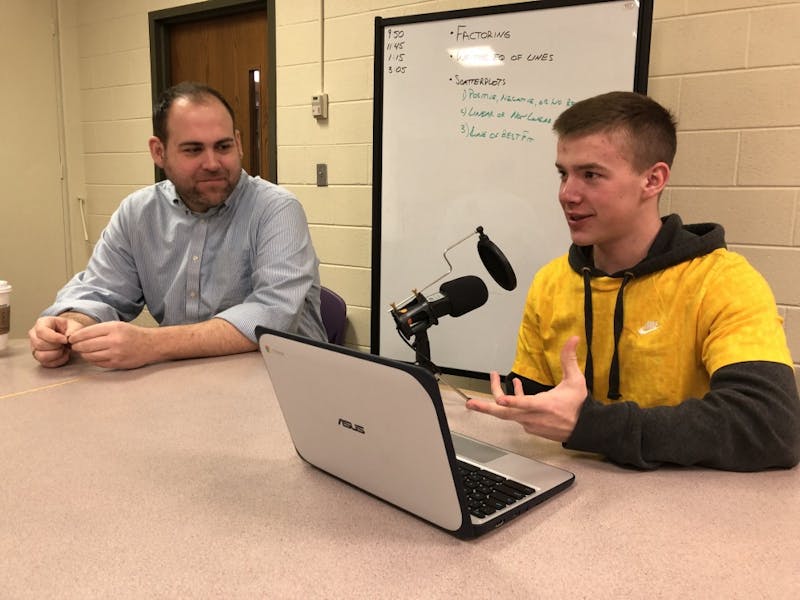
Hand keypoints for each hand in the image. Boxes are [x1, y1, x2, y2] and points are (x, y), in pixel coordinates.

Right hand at [29, 316, 86, 367]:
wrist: (68, 335)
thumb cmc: (69, 328)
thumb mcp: (74, 325)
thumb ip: (72, 330)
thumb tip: (67, 338)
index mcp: (42, 323)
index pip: (41, 331)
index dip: (54, 338)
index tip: (65, 340)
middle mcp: (34, 335)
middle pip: (39, 344)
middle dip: (56, 346)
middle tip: (65, 344)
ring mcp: (34, 347)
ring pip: (41, 356)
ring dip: (56, 355)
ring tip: (65, 349)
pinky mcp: (38, 356)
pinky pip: (45, 363)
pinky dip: (57, 361)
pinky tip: (64, 355)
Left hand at [67, 321, 155, 369]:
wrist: (152, 345)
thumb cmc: (133, 334)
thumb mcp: (118, 325)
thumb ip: (99, 330)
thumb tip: (79, 336)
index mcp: (114, 328)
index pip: (86, 333)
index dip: (76, 337)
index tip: (71, 339)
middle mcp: (114, 341)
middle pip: (86, 345)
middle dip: (77, 346)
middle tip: (74, 346)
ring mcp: (116, 354)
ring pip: (90, 356)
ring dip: (83, 354)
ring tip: (83, 352)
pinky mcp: (117, 363)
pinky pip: (98, 363)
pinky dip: (92, 360)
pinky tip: (93, 357)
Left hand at [465, 336, 586, 441]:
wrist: (584, 428)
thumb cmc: (579, 405)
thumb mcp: (575, 381)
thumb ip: (570, 359)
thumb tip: (572, 339)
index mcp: (544, 405)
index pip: (525, 404)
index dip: (512, 401)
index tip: (500, 399)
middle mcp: (533, 416)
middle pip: (505, 413)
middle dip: (486, 408)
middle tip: (470, 403)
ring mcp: (530, 423)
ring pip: (508, 411)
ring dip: (499, 395)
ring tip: (494, 376)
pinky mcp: (530, 426)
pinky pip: (515, 413)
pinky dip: (512, 401)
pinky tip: (515, 387)